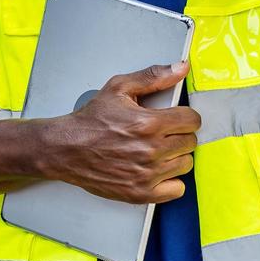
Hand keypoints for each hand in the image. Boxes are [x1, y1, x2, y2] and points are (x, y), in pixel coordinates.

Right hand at [40, 63, 199, 203]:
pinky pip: (176, 189)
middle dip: (180, 134)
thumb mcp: (118, 88)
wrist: (67, 148)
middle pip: (190, 142)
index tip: (177, 117)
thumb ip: (153, 77)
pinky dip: (170, 180)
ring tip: (158, 149)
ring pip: (185, 164)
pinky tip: (157, 169)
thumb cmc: (91, 120)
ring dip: (175, 156)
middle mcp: (151, 150)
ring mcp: (147, 174)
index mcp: (149, 123)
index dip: (185, 116)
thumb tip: (180, 68)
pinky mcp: (141, 192)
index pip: (192, 120)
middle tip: (163, 132)